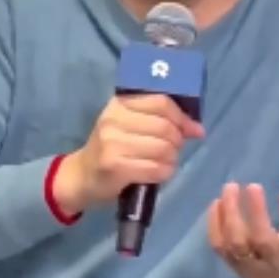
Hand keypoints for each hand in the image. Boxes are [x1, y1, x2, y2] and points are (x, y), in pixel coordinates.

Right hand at [53, 94, 204, 215]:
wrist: (82, 175)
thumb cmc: (111, 147)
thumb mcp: (127, 124)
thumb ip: (158, 119)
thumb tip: (196, 128)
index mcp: (119, 104)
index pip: (161, 102)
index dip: (182, 117)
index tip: (193, 129)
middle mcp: (114, 120)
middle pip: (165, 127)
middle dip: (178, 141)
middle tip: (175, 149)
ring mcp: (113, 144)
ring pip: (163, 149)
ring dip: (172, 158)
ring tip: (166, 161)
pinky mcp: (115, 167)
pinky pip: (155, 169)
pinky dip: (164, 172)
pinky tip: (159, 172)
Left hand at [208, 166, 278, 277]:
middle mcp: (274, 260)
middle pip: (262, 241)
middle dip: (256, 214)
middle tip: (253, 186)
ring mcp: (250, 263)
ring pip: (236, 243)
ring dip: (230, 214)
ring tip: (230, 187)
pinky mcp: (231, 262)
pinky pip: (218, 245)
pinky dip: (214, 224)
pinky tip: (217, 202)